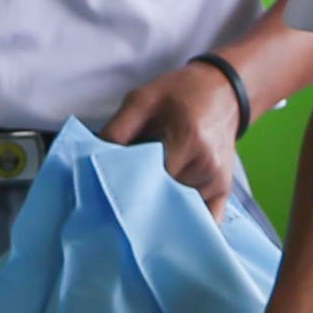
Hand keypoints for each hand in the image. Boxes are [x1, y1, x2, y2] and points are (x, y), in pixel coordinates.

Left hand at [102, 59, 249, 210]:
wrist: (223, 91)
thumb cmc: (179, 93)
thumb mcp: (141, 99)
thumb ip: (116, 130)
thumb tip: (89, 162)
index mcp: (187, 140)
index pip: (149, 180)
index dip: (125, 187)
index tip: (106, 192)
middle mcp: (206, 165)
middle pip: (163, 199)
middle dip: (140, 200)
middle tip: (118, 200)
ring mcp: (217, 182)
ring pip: (178, 210)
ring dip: (159, 209)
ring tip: (143, 198)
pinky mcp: (223, 191)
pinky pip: (203, 220)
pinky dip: (183, 222)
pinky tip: (166, 218)